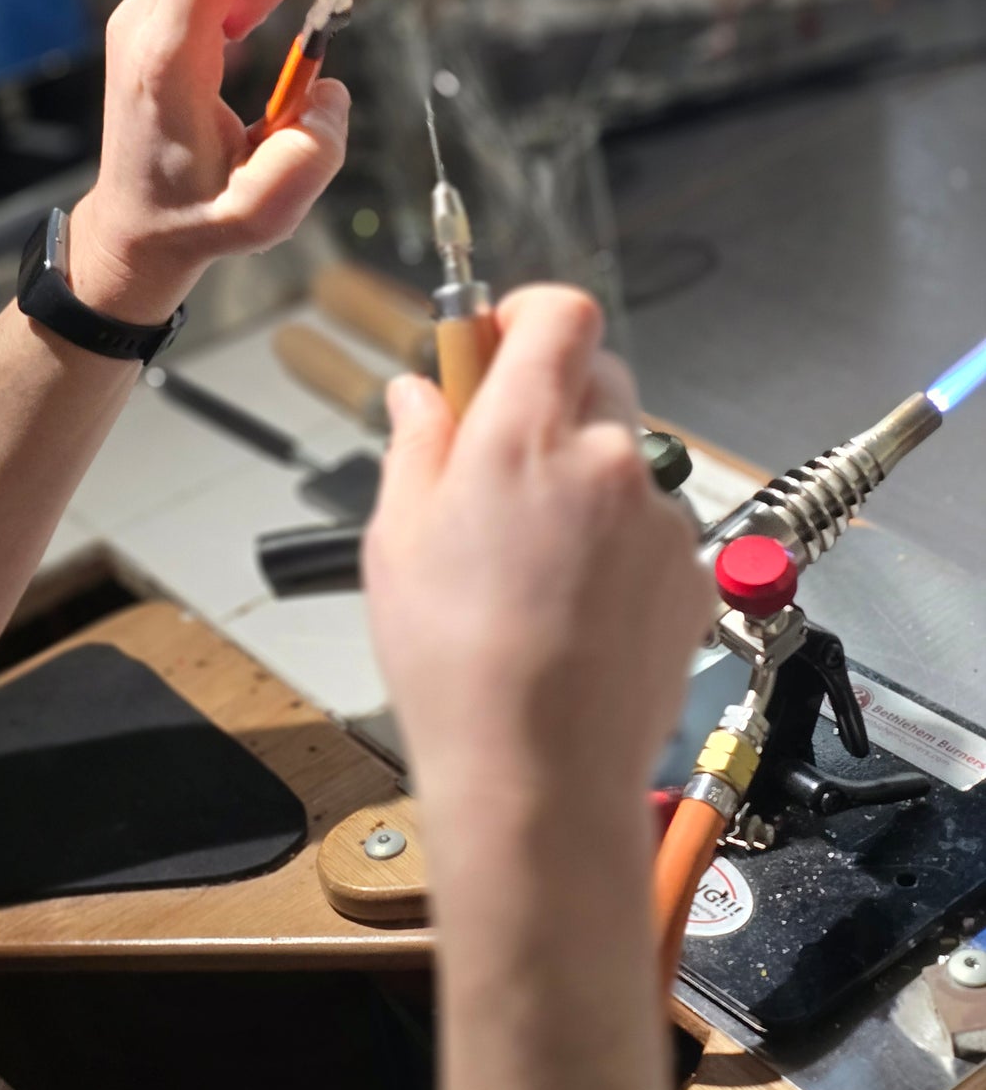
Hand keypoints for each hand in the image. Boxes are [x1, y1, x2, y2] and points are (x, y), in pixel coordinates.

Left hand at [68, 0, 349, 323]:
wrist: (134, 227)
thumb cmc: (195, 218)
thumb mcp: (264, 215)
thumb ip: (312, 157)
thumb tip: (328, 92)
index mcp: (168, 61)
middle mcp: (142, 24)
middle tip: (281, 17)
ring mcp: (135, 16)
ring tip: (256, 29)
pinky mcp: (143, 18)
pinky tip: (240, 33)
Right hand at [364, 286, 709, 922]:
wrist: (537, 777)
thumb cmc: (455, 666)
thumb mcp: (398, 538)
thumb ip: (417, 444)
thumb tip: (419, 392)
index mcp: (525, 436)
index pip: (561, 313)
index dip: (528, 313)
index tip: (495, 339)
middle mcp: (606, 461)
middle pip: (598, 374)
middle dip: (550, 396)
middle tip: (498, 451)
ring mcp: (658, 519)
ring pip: (624, 456)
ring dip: (584, 475)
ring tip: (531, 558)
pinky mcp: (691, 573)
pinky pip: (652, 525)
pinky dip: (617, 540)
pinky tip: (573, 601)